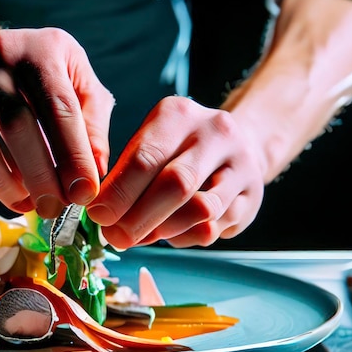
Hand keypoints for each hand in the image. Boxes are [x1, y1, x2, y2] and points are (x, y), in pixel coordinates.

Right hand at [0, 28, 114, 217]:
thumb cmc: (40, 83)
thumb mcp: (77, 90)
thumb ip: (92, 127)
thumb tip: (96, 171)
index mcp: (47, 48)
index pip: (62, 107)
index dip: (74, 155)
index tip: (85, 193)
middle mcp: (5, 52)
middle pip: (20, 122)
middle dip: (41, 174)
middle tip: (57, 208)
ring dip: (13, 180)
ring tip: (35, 205)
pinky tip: (13, 194)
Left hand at [87, 96, 265, 248]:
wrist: (236, 146)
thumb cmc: (177, 150)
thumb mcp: (148, 145)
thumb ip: (125, 176)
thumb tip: (103, 216)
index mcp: (178, 114)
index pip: (145, 157)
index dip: (119, 193)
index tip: (99, 216)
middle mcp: (215, 132)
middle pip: (176, 184)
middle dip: (139, 217)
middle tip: (116, 237)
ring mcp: (240, 163)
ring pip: (201, 210)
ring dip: (164, 230)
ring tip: (142, 235)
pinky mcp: (253, 195)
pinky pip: (214, 227)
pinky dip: (185, 237)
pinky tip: (171, 234)